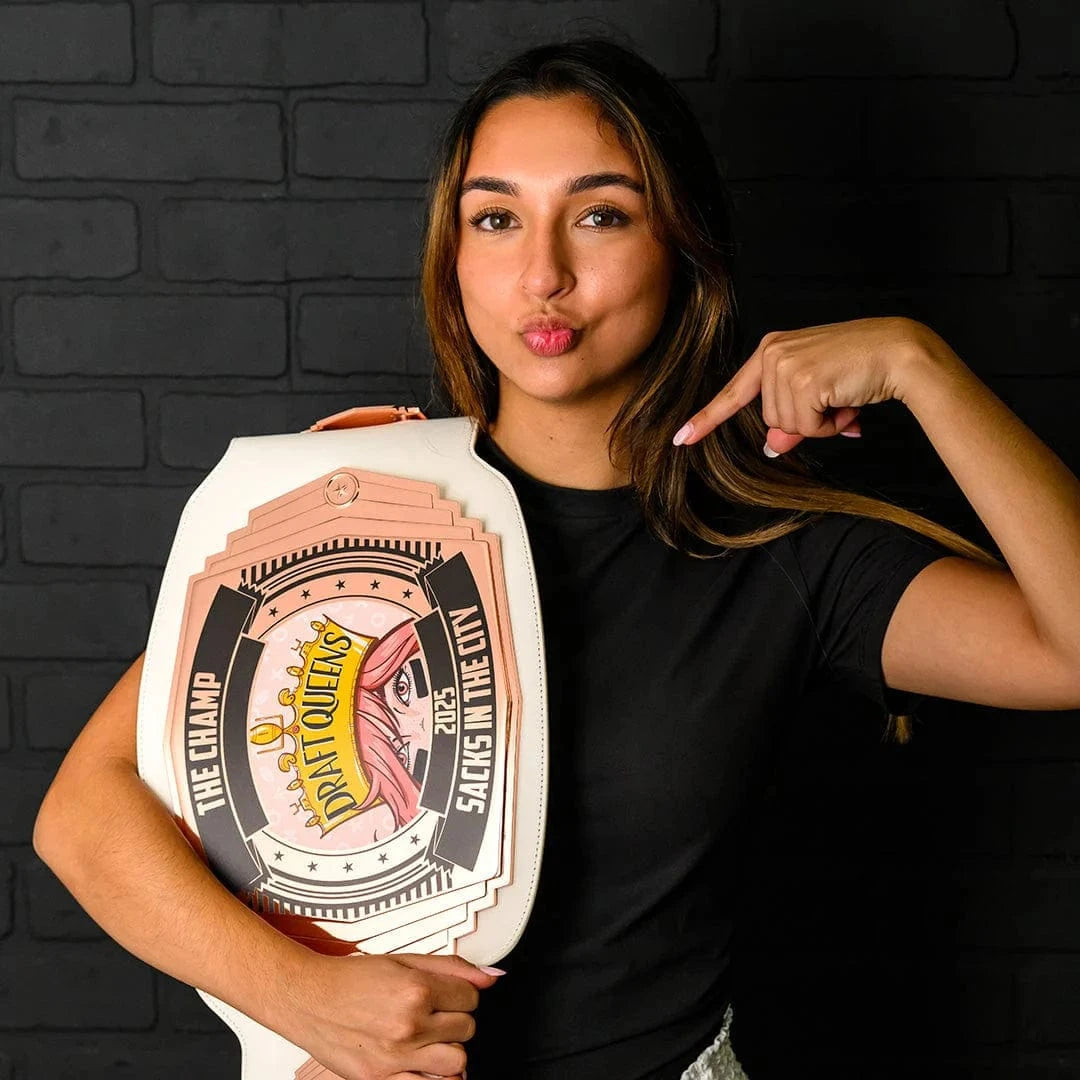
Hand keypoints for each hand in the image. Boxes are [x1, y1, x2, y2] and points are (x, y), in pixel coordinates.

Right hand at [274, 948, 502, 1079]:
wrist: (308, 998)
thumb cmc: (350, 978)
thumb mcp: (403, 959)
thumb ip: (451, 967)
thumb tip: (491, 976)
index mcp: (416, 989)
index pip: (471, 997)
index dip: (463, 994)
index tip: (452, 995)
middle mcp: (408, 1024)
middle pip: (467, 1029)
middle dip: (455, 1020)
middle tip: (436, 1014)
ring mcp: (395, 1056)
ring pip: (456, 1062)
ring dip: (448, 1049)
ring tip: (429, 1038)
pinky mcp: (380, 1079)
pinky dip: (434, 1077)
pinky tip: (424, 1063)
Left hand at [671, 316, 923, 455]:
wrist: (900, 351)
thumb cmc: (861, 369)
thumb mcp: (818, 395)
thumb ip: (790, 420)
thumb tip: (771, 448)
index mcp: (772, 349)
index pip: (733, 392)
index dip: (707, 419)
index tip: (680, 439)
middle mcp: (772, 352)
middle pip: (771, 418)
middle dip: (806, 421)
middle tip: (836, 399)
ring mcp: (784, 364)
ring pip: (787, 426)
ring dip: (820, 423)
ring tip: (844, 396)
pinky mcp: (801, 380)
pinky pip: (806, 427)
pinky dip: (830, 424)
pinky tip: (847, 401)